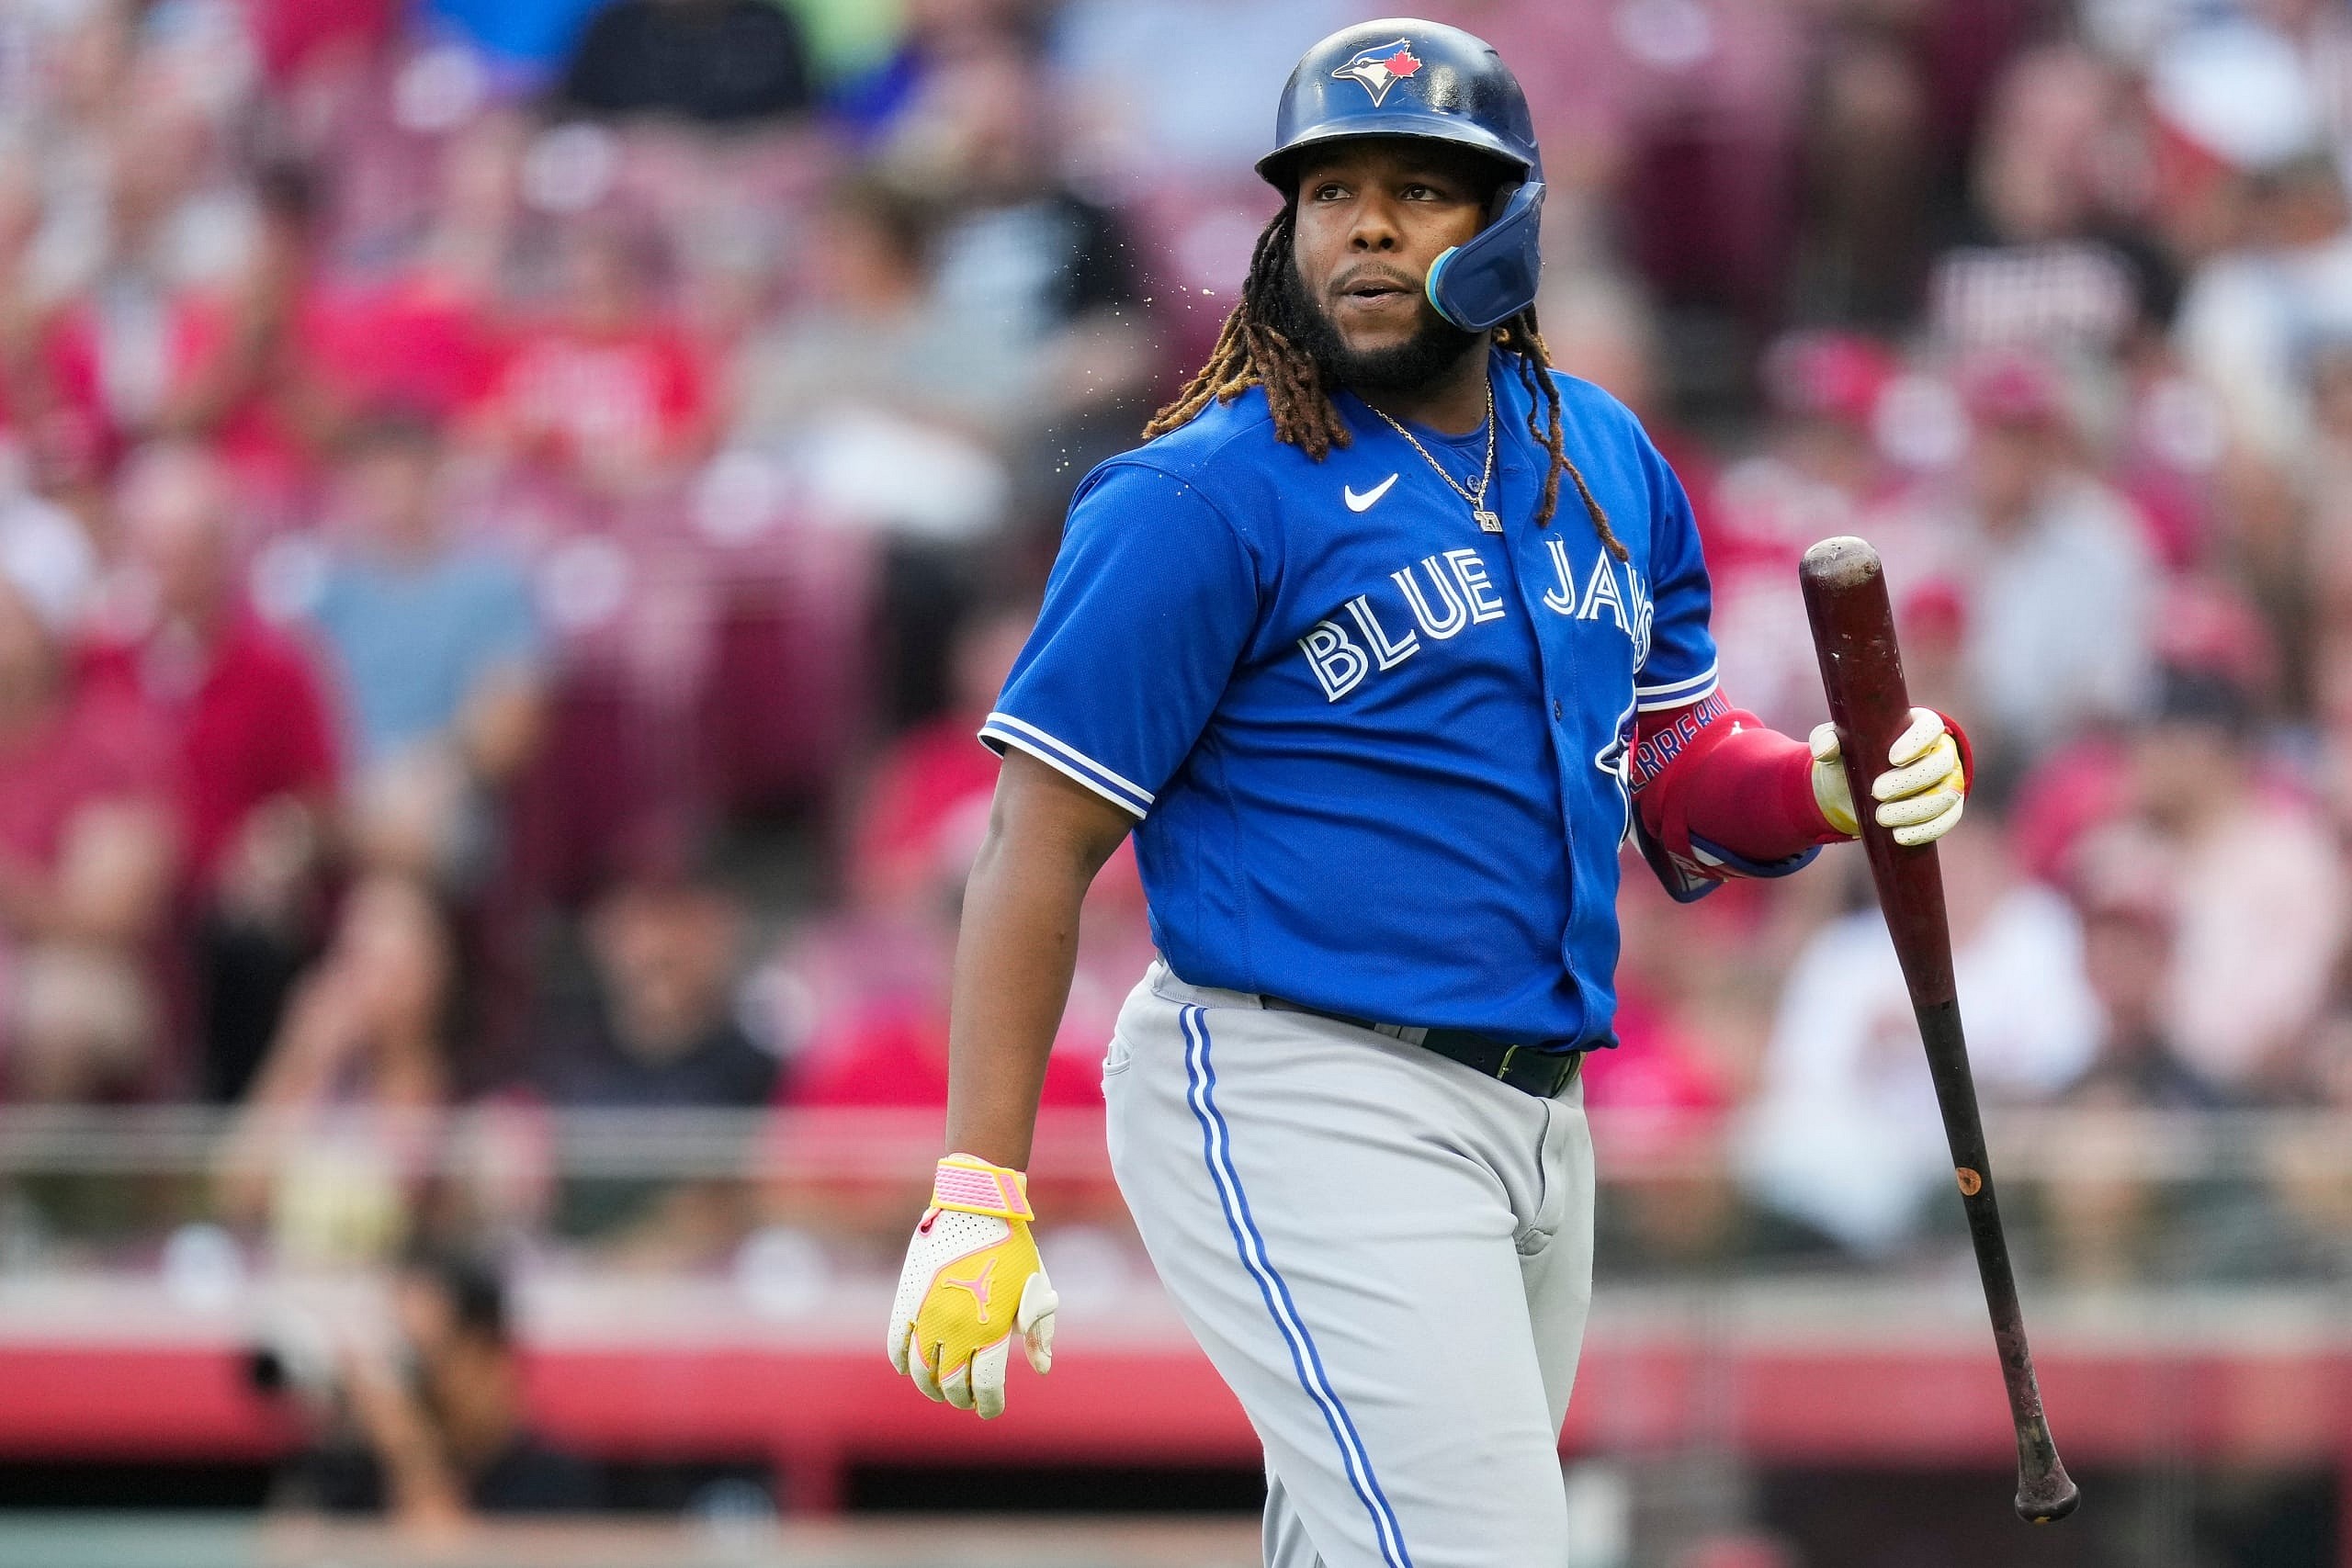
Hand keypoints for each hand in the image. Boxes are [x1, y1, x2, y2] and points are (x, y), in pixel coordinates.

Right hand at [886, 1154, 1058, 1417]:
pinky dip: (902, 1362)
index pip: (984, 1387)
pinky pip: (895, 1344)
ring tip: (941, 1385)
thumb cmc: (1013, 1249)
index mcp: (992, 1329)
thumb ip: (1040, 1331)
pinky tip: (911, 1366)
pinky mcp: (906, 1300)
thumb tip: (1042, 1369)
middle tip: (967, 1397)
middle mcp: (957, 1329)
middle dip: (961, 1398)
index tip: (990, 1408)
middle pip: (951, 1385)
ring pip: (920, 1372)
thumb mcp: (1036, 1289)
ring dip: (930, 1386)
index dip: (988, 1404)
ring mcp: (927, 1316)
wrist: (975, 1206)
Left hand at [1810, 707, 1968, 846]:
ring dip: (1915, 809)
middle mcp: (1940, 751)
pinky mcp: (1947, 809)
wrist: (1851, 790)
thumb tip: (1825, 750)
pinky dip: (1926, 830)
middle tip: (1876, 792)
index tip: (1892, 758)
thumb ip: (1826, 739)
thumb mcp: (1833, 743)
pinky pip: (1947, 820)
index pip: (1930, 727)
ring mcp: (1947, 781)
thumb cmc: (1848, 756)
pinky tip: (1900, 835)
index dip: (1917, 742)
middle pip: (1941, 764)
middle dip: (1909, 781)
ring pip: (1946, 795)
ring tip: (1882, 817)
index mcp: (1918, 725)